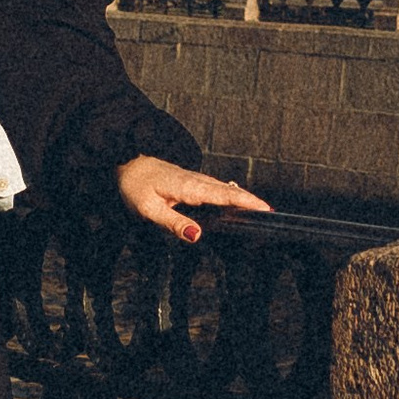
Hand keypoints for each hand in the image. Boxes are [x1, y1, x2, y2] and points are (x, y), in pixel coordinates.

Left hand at [115, 157, 271, 243]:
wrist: (126, 162)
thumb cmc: (135, 185)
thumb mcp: (149, 209)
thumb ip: (174, 223)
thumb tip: (198, 236)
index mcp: (190, 187)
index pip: (225, 195)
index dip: (247, 202)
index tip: (267, 209)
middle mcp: (197, 181)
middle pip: (231, 190)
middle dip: (252, 201)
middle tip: (272, 213)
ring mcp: (196, 180)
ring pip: (225, 188)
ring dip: (243, 198)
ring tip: (261, 210)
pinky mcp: (192, 182)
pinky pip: (217, 188)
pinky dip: (231, 195)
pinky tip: (235, 203)